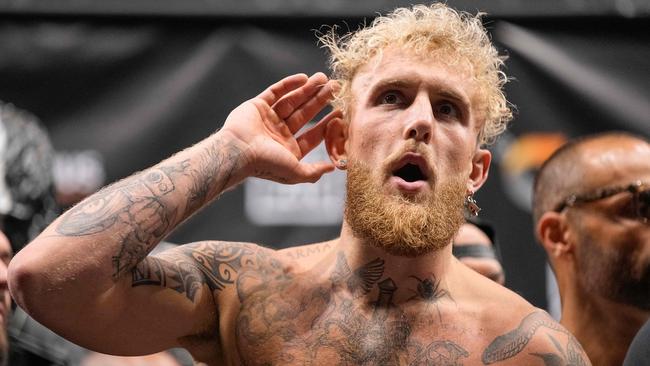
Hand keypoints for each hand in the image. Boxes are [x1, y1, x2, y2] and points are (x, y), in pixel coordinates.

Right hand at [221, 73, 339, 183]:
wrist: (238, 152)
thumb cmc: (266, 164)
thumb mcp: (295, 173)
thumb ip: (314, 172)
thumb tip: (333, 168)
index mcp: (288, 149)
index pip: (313, 134)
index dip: (327, 123)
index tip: (340, 112)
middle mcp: (279, 134)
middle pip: (305, 114)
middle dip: (320, 101)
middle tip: (336, 88)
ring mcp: (268, 118)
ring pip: (292, 100)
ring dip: (308, 89)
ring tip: (323, 78)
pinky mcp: (257, 105)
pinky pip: (275, 92)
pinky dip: (289, 84)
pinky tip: (304, 78)